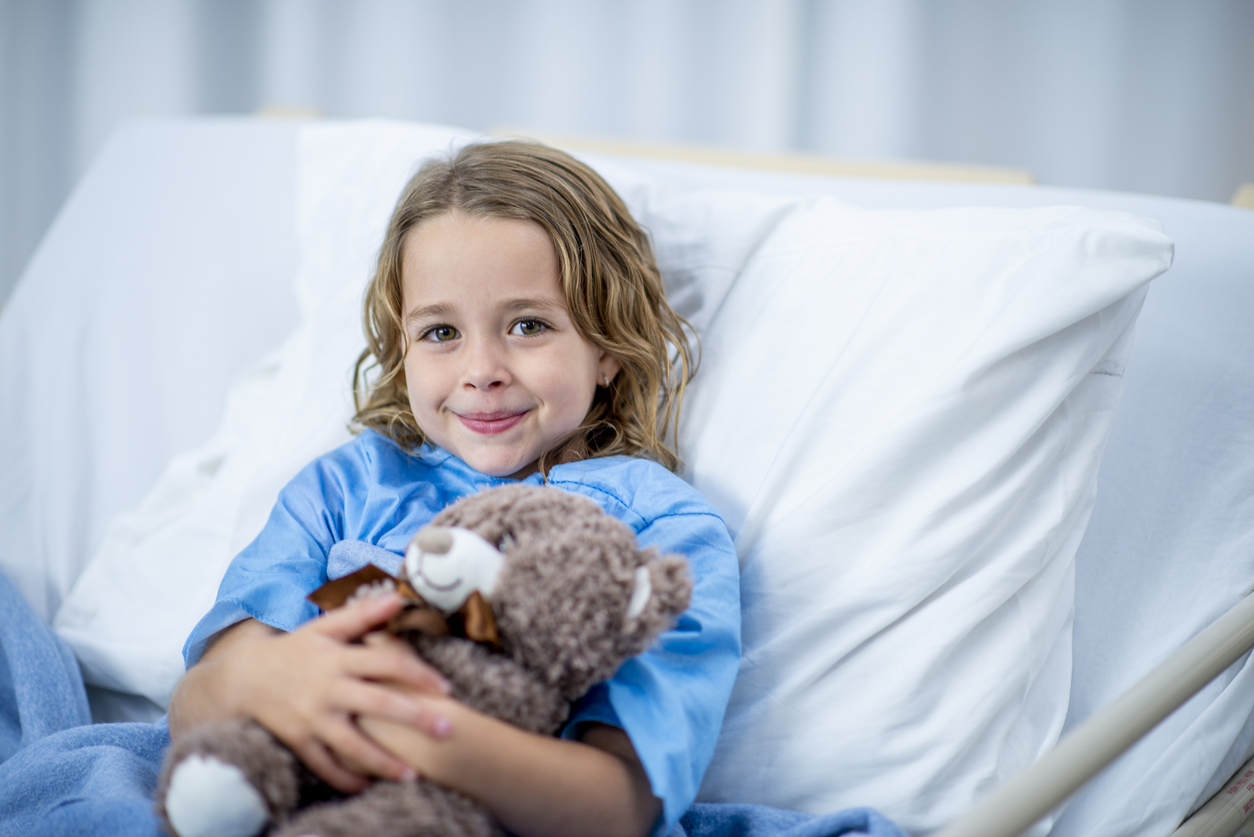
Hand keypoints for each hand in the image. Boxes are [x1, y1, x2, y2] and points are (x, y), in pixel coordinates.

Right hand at [221, 593, 451, 791]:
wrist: (243, 678)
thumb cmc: (294, 650)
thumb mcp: (324, 627)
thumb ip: (362, 614)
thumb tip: (398, 597)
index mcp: (338, 658)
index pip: (386, 662)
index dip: (418, 674)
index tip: (445, 688)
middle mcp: (328, 689)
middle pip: (378, 704)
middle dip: (416, 718)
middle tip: (449, 730)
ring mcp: (312, 718)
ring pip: (352, 744)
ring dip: (383, 762)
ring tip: (413, 775)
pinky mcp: (298, 741)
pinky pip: (324, 766)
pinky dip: (345, 779)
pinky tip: (368, 786)